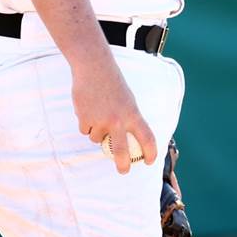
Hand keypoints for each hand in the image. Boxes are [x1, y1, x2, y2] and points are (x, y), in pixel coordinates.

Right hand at [71, 58, 157, 174]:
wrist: (94, 66)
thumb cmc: (112, 82)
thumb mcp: (127, 100)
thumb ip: (128, 119)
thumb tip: (128, 140)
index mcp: (133, 114)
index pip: (147, 137)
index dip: (151, 152)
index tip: (150, 160)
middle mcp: (118, 120)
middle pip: (121, 152)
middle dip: (123, 166)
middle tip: (123, 170)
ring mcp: (100, 120)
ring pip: (97, 139)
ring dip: (96, 131)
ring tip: (97, 111)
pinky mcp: (85, 118)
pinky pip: (85, 130)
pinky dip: (85, 123)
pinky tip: (87, 107)